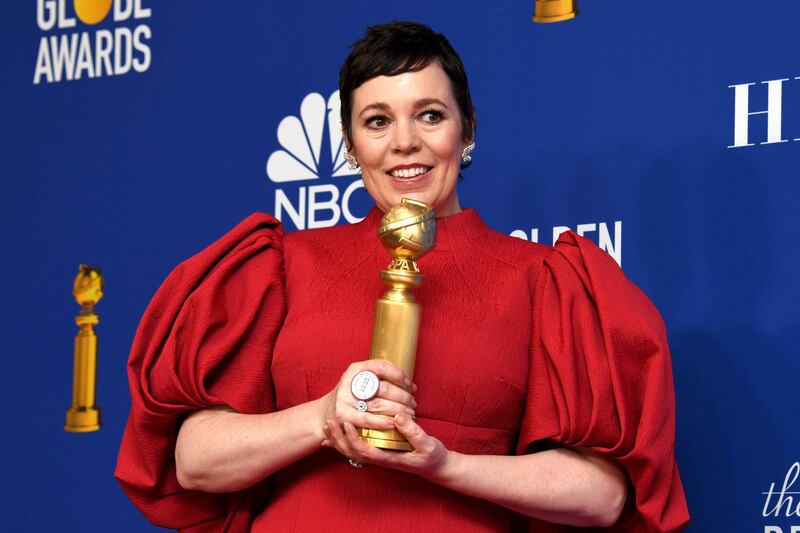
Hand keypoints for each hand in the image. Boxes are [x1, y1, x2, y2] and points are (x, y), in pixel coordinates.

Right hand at [319, 360, 416, 434]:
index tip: (410, 384)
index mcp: (355, 369)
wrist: (325, 414)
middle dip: (403, 396)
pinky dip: (384, 422)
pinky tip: (394, 423)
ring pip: (379, 404)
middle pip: (383, 388)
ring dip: (398, 410)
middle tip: (412, 403)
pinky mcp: (343, 415)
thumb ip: (378, 378)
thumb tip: (408, 384)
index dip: (399, 375)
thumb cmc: (349, 397)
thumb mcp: (359, 381)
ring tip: (409, 413)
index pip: (381, 366)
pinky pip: (368, 419)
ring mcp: (345, 399)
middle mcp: (349, 382)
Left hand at [322, 412, 451, 480]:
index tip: (347, 423)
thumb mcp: (427, 444)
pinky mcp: (379, 450)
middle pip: (353, 453)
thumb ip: (413, 432)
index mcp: (389, 458)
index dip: (354, 438)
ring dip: (338, 439)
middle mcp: (380, 458)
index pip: (365, 451)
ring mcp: (378, 455)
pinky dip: (345, 440)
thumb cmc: (431, 456)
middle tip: (329, 422)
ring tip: (328, 425)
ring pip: (352, 451)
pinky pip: (358, 446)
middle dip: (338, 439)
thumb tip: (398, 417)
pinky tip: (338, 430)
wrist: (435, 465)